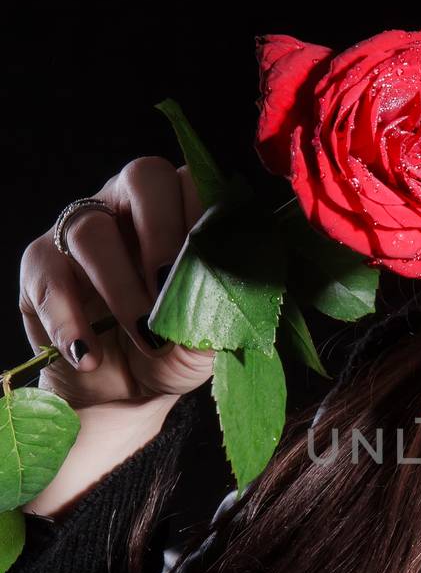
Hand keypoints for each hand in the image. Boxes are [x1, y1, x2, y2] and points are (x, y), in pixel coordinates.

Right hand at [18, 157, 216, 410]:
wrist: (125, 394)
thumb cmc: (173, 351)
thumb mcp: (204, 341)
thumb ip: (218, 318)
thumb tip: (226, 304)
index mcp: (182, 211)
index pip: (195, 181)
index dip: (205, 215)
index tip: (214, 267)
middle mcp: (131, 205)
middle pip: (143, 178)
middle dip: (163, 233)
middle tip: (171, 290)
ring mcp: (81, 230)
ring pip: (93, 230)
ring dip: (121, 288)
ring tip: (146, 338)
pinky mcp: (41, 266)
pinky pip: (49, 278)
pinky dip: (70, 322)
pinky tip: (90, 355)